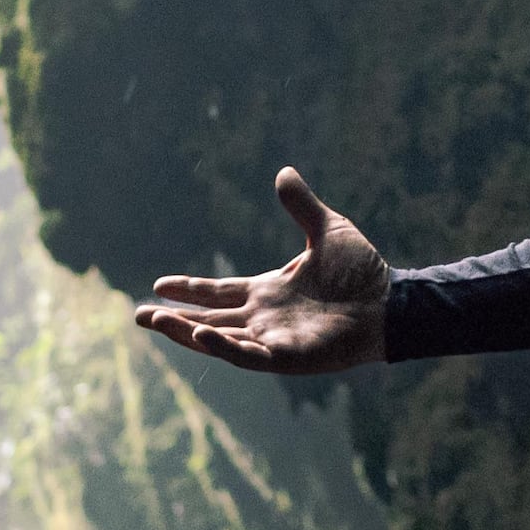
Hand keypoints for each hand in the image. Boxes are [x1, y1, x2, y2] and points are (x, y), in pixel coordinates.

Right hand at [138, 167, 389, 373]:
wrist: (390, 302)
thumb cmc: (363, 272)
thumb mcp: (327, 229)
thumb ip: (301, 206)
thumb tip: (283, 172)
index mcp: (267, 291)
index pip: (218, 292)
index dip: (188, 289)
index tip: (159, 284)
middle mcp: (263, 318)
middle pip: (207, 319)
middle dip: (172, 319)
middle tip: (138, 316)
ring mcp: (272, 339)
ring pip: (218, 339)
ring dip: (186, 333)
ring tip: (157, 322)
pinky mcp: (287, 356)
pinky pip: (247, 355)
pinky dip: (223, 346)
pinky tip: (200, 334)